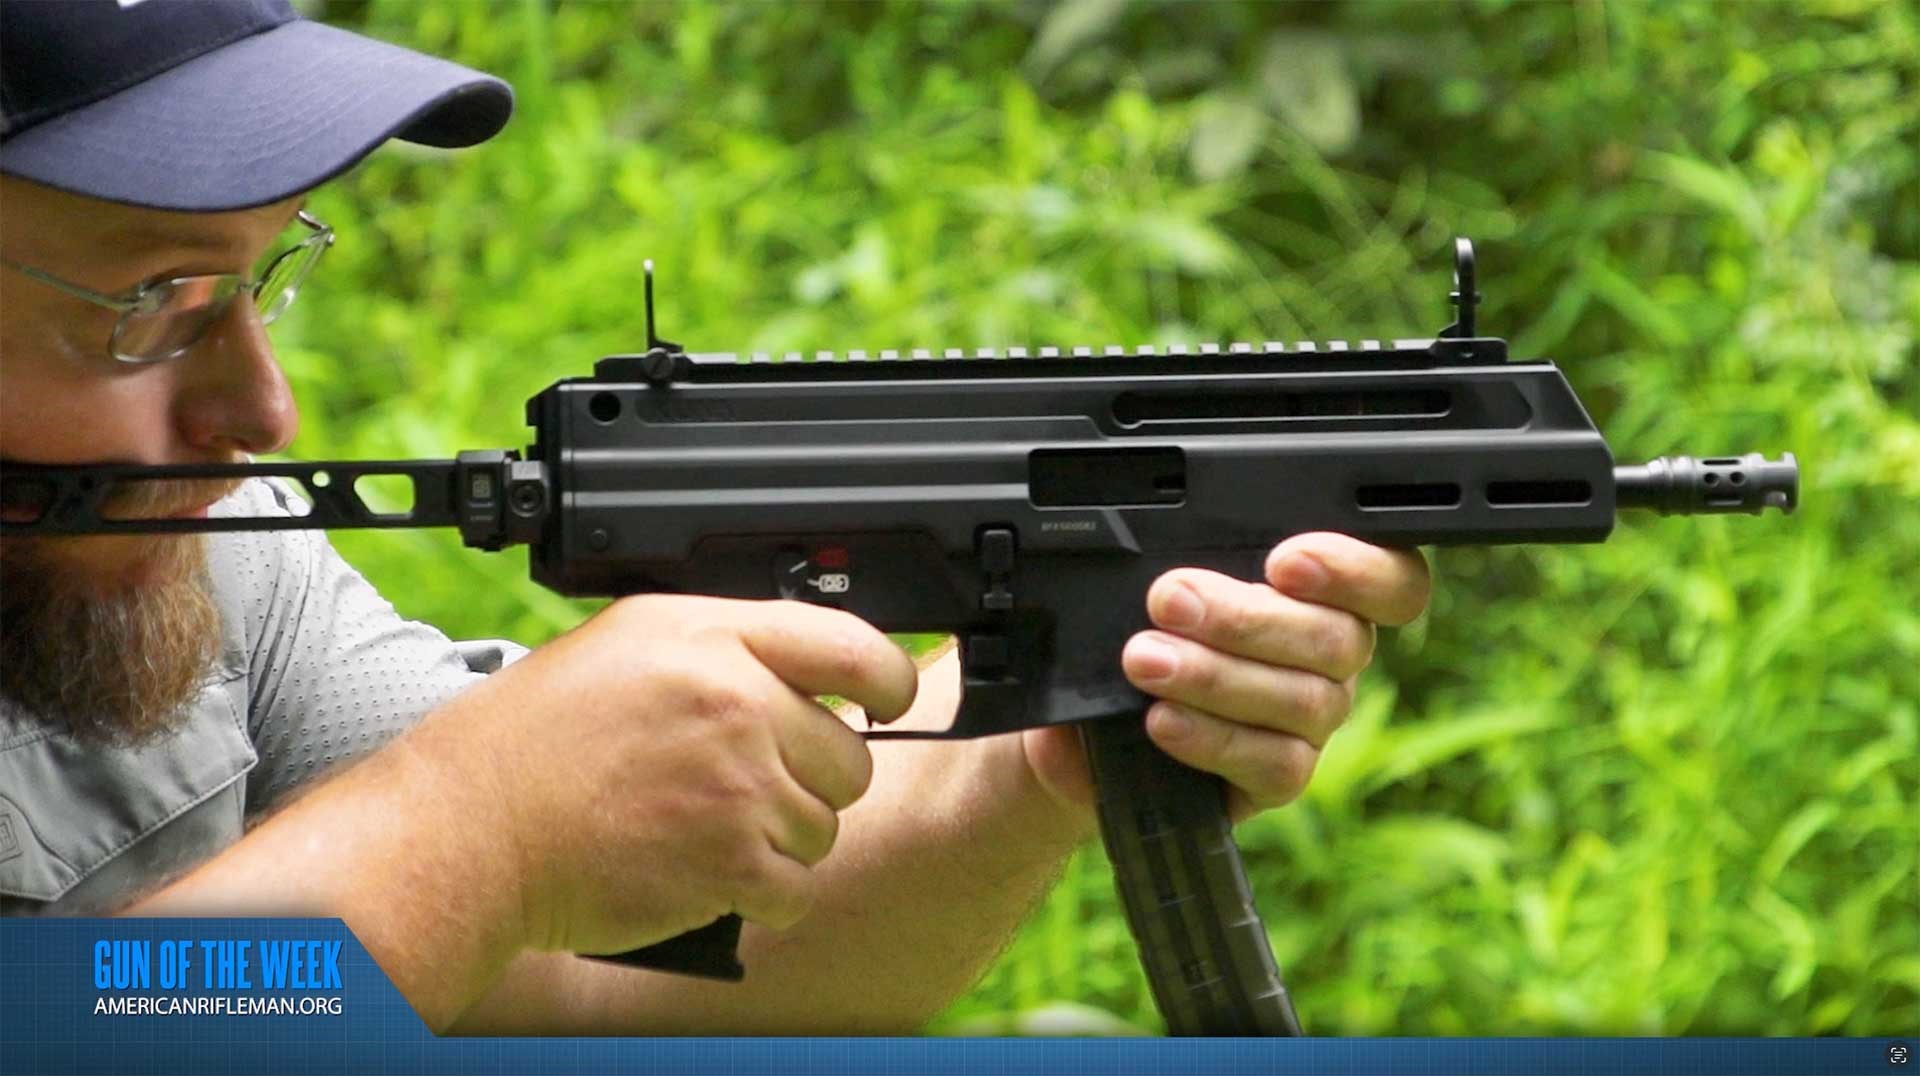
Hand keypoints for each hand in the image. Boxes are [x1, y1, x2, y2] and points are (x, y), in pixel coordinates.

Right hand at [425, 594, 917, 957]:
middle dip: (810, 778)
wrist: (473, 829)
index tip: (887, 700)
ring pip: (824, 826)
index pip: (853, 646)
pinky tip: (706, 871)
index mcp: (713, 636)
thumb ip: (727, 645)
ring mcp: (737, 785)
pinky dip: (761, 893)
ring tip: (707, 827)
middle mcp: (735, 702)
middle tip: (744, 785)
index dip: (886, 680)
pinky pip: (795, 887)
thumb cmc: (540, 739)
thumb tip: (811, 668)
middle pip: (850, 754)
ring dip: (781, 839)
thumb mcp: (630, 642)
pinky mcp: (730, 863)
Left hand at [1021, 533, 1430, 822]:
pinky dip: (1213, 739)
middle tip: (1168, 602)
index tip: (1283, 563)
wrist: (1095, 718)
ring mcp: (1314, 719)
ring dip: (1216, 677)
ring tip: (1146, 660)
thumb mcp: (1156, 580)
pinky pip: (1276, 764)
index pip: (1392, 580)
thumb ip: (1186, 558)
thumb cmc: (1140, 627)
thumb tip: (1176, 567)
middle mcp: (1335, 654)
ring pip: (1305, 701)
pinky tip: (1162, 720)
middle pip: (1338, 639)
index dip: (1354, 570)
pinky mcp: (1283, 775)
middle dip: (1244, 619)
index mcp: (1325, 590)